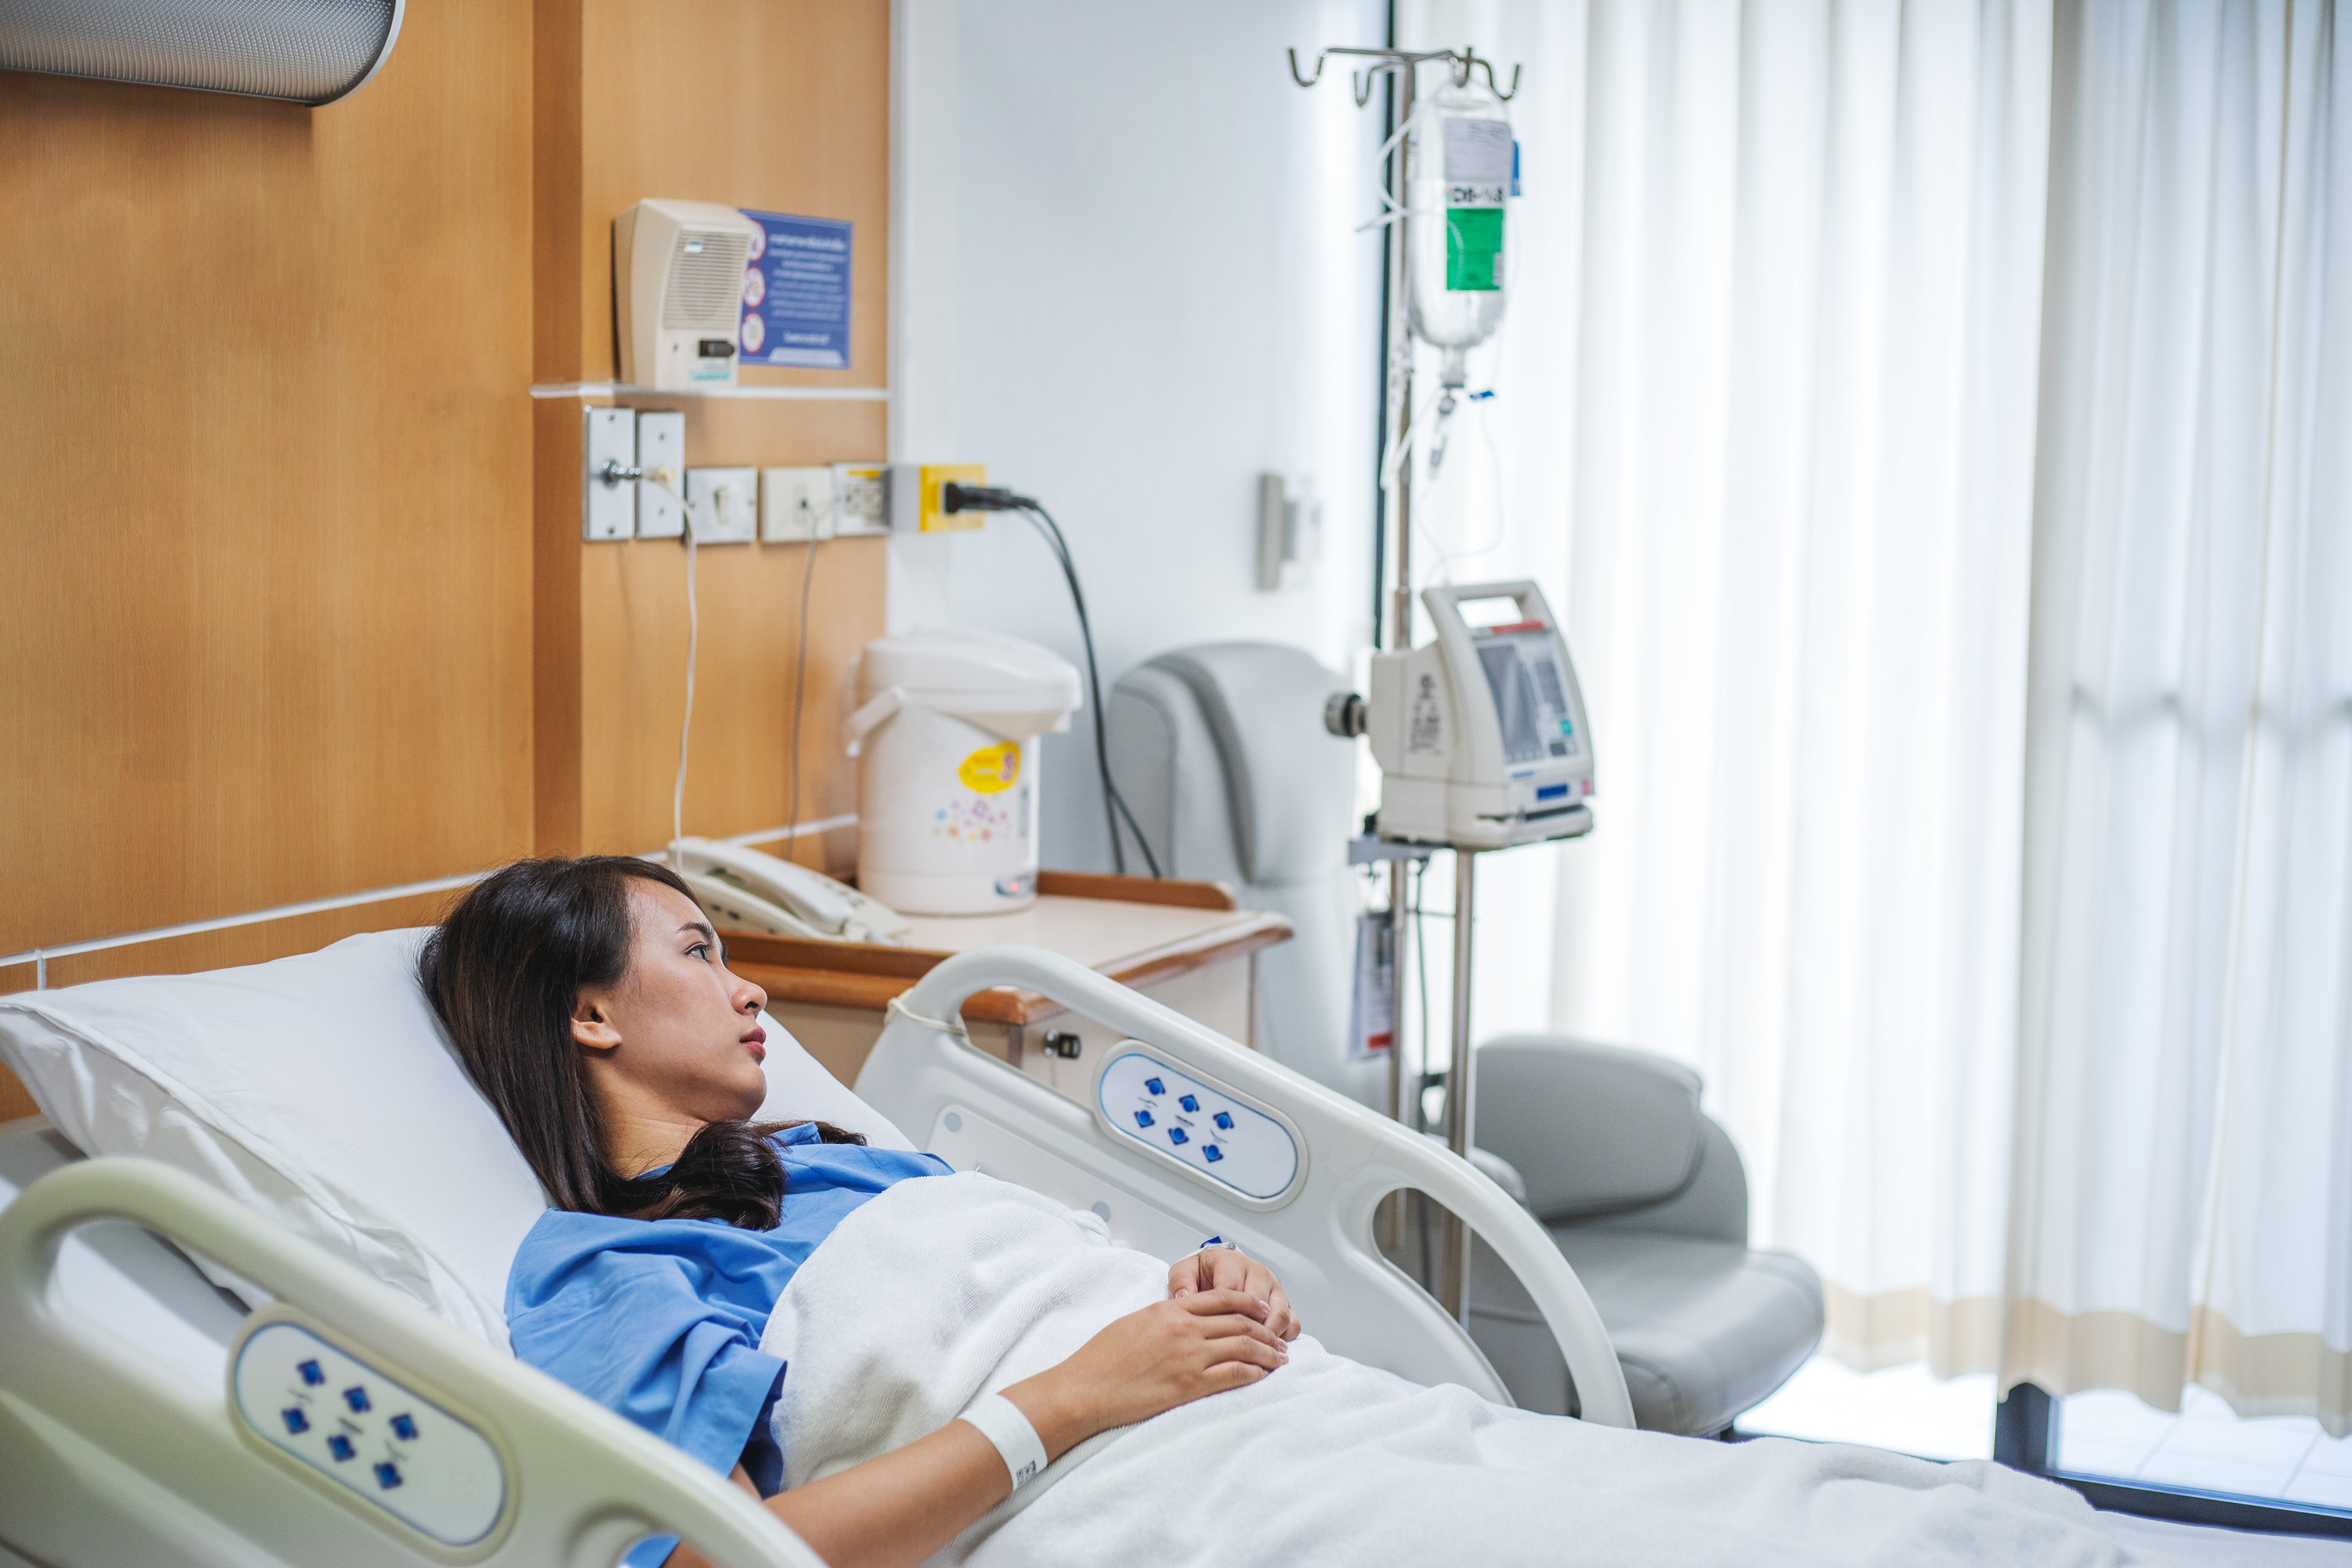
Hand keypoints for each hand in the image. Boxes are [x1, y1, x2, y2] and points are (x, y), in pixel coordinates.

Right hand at [1005, 1290, 1288, 1452]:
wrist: (1085, 1388)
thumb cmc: (1100, 1359)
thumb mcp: (1133, 1323)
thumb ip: (1162, 1319)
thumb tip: (1179, 1320)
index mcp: (1170, 1310)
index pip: (1222, 1298)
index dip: (1250, 1303)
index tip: (1264, 1310)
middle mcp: (1184, 1328)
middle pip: (1240, 1322)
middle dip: (1267, 1331)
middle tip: (1281, 1340)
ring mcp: (1189, 1356)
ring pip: (1244, 1347)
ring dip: (1268, 1353)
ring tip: (1281, 1359)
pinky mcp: (1190, 1384)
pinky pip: (1234, 1375)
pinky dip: (1254, 1373)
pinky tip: (1264, 1376)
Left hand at [1169, 1247, 1301, 1341]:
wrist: (1214, 1274)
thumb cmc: (1200, 1276)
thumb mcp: (1184, 1273)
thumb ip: (1181, 1282)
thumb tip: (1184, 1296)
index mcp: (1231, 1261)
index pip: (1232, 1289)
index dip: (1225, 1315)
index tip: (1216, 1333)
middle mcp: (1256, 1272)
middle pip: (1259, 1303)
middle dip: (1247, 1330)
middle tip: (1235, 1351)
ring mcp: (1273, 1288)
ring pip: (1279, 1313)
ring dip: (1268, 1337)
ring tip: (1254, 1355)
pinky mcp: (1284, 1303)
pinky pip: (1293, 1322)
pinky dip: (1284, 1338)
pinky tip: (1269, 1351)